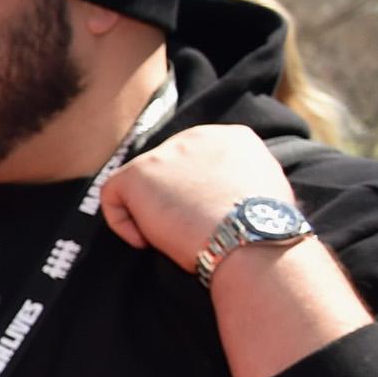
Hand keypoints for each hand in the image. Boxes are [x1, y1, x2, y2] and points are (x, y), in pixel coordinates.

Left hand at [96, 123, 294, 274]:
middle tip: (183, 230)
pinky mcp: (139, 172)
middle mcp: (197, 135)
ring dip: (151, 214)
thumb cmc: (263, 228)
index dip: (192, 193)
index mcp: (232, 137)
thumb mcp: (265, 189)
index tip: (202, 218)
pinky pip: (112, 195)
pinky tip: (146, 241)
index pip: (195, 161)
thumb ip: (239, 180)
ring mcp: (166, 152)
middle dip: (170, 200)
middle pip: (167, 170)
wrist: (249, 236)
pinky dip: (123, 223)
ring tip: (173, 236)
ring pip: (142, 185)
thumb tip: (226, 195)